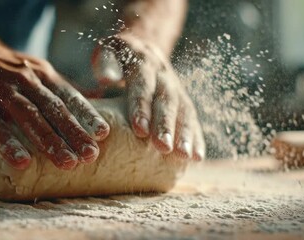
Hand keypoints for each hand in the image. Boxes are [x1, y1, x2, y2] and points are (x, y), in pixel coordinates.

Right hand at [0, 53, 109, 169]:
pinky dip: (10, 145)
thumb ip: (60, 89)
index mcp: (44, 75)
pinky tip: (23, 162)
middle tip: (91, 155)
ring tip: (68, 163)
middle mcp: (27, 82)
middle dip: (74, 133)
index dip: (87, 114)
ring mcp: (4, 94)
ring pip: (31, 118)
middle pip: (54, 109)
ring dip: (50, 142)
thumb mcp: (37, 71)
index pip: (69, 96)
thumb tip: (94, 99)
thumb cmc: (10, 72)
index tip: (102, 133)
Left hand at [92, 34, 204, 159]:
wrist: (143, 45)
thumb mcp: (109, 52)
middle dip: (165, 125)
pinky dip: (195, 138)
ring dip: (185, 134)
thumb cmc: (117, 56)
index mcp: (143, 61)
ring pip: (184, 110)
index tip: (140, 129)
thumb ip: (106, 63)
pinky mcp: (183, 99)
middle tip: (163, 147)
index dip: (142, 106)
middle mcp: (163, 74)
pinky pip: (192, 119)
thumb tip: (107, 79)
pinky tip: (196, 158)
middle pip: (167, 100)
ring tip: (183, 156)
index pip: (143, 84)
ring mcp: (176, 87)